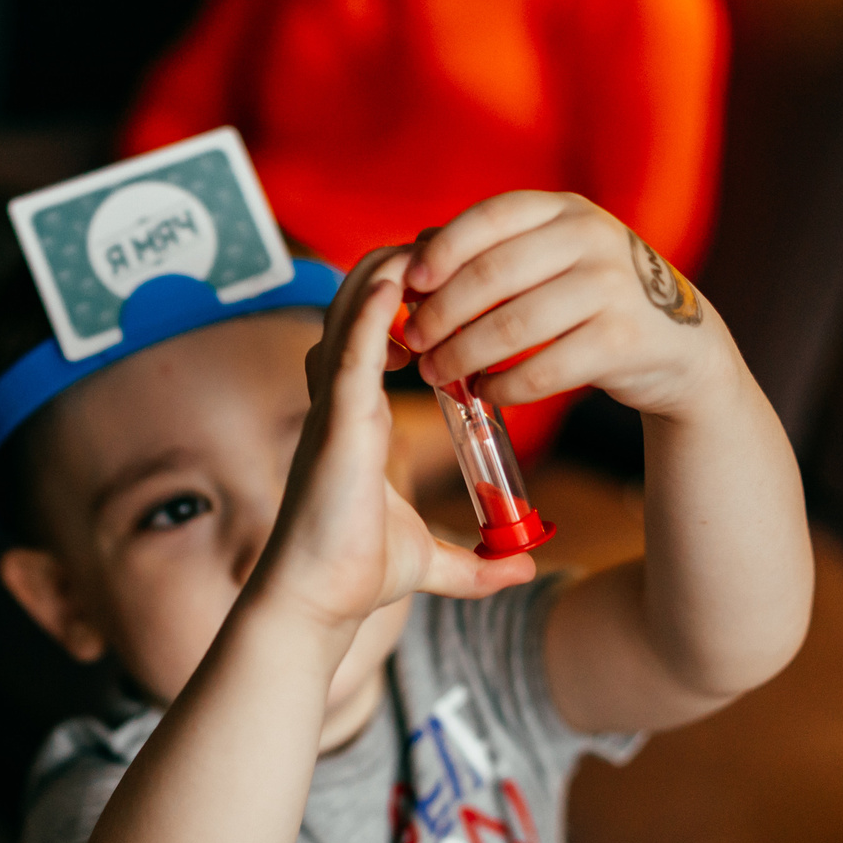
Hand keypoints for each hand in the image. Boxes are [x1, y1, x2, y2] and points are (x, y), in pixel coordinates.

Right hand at [251, 249, 532, 637]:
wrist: (317, 601)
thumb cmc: (356, 577)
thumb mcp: (432, 563)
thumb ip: (477, 564)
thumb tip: (526, 570)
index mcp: (358, 420)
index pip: (373, 340)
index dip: (403, 305)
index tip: (447, 287)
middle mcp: (341, 401)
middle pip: (358, 310)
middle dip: (397, 275)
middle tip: (443, 249)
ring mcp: (334, 405)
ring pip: (351, 314)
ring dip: (386, 273)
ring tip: (426, 240)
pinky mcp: (336, 418)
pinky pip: (352, 345)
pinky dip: (373, 306)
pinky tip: (400, 275)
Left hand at [399, 192, 737, 420]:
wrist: (678, 340)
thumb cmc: (591, 296)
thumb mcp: (551, 256)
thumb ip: (490, 249)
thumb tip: (412, 252)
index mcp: (565, 209)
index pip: (491, 217)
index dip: (443, 251)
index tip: (408, 284)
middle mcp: (592, 238)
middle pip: (493, 274)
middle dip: (441, 311)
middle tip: (413, 339)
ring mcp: (612, 287)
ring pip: (513, 326)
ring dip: (463, 355)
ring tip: (435, 373)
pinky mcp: (623, 341)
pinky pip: (543, 369)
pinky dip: (504, 385)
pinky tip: (484, 391)